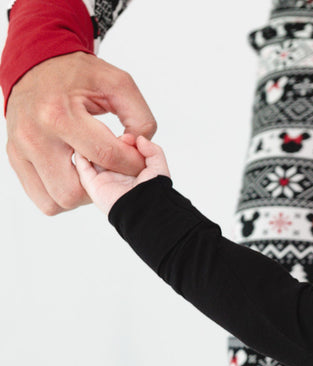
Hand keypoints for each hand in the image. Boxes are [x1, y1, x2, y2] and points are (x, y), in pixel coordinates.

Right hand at [6, 51, 156, 214]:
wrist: (36, 65)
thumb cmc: (78, 75)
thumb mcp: (117, 83)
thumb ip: (140, 117)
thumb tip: (141, 150)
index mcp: (59, 113)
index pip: (106, 156)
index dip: (132, 163)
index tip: (136, 158)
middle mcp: (35, 135)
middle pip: (78, 189)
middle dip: (103, 183)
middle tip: (110, 167)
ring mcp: (21, 149)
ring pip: (61, 200)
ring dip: (84, 194)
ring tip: (92, 171)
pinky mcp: (15, 158)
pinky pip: (44, 199)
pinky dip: (63, 196)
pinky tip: (75, 175)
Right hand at [74, 133, 169, 213]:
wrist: (144, 210)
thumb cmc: (154, 192)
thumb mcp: (159, 168)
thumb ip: (153, 151)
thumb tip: (140, 138)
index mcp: (131, 169)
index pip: (122, 149)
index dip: (123, 140)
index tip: (128, 138)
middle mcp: (116, 173)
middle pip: (104, 150)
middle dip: (106, 139)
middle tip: (111, 136)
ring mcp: (103, 178)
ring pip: (91, 156)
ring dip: (90, 143)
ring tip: (92, 132)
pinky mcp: (93, 184)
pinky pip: (81, 167)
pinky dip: (79, 154)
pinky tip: (81, 142)